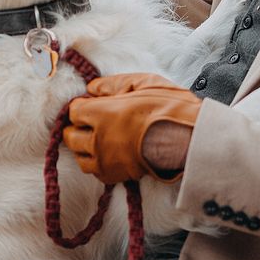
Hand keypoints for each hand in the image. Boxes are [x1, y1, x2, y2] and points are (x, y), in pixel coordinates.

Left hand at [62, 73, 201, 184]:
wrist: (189, 139)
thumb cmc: (170, 109)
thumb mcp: (143, 83)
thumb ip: (113, 84)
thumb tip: (93, 88)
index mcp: (101, 114)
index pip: (73, 111)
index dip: (82, 106)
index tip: (92, 104)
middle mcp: (97, 139)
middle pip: (70, 136)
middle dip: (77, 127)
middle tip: (91, 121)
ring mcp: (106, 160)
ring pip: (80, 157)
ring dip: (84, 147)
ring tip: (98, 139)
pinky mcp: (116, 176)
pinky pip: (95, 172)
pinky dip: (97, 163)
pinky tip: (109, 154)